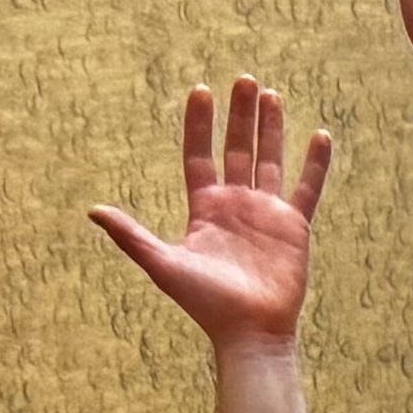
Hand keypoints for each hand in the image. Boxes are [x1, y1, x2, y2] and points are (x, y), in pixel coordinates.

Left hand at [88, 78, 335, 352]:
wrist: (248, 332)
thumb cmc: (205, 303)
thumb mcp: (164, 264)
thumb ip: (131, 235)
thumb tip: (93, 210)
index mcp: (205, 208)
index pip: (199, 155)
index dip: (199, 124)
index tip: (201, 91)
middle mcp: (235, 204)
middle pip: (237, 148)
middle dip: (239, 115)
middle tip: (242, 79)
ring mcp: (266, 212)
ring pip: (269, 158)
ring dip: (271, 127)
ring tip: (270, 94)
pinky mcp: (293, 226)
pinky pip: (306, 187)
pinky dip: (314, 163)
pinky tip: (319, 135)